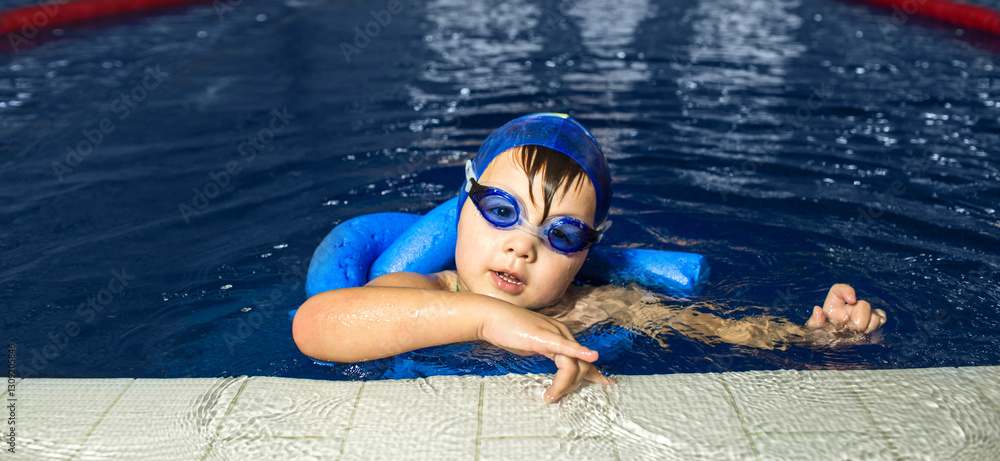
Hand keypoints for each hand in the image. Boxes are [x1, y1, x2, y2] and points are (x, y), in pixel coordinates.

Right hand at [479, 303, 613, 402]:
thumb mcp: (532, 345)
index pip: (583, 358)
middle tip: (556, 396)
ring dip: (563, 385)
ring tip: (550, 396)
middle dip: (572, 386)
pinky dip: (578, 354)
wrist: (491, 318)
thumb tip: (556, 365)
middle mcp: (562, 334)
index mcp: (560, 336)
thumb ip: (547, 353)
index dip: (595, 372)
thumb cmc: (508, 331)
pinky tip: (590, 357)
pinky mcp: (544, 337)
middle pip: (580, 366)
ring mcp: (555, 334)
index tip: (606, 382)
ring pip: (572, 365)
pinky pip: (565, 348)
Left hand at [805, 284, 886, 333]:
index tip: (852, 299)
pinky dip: (876, 326)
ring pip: (875, 315)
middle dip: (861, 320)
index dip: (847, 290)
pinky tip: (866, 332)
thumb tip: (817, 310)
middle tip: (853, 329)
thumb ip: (815, 321)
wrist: (832, 344)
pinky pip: (882, 318)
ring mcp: (862, 313)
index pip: (839, 289)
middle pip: (864, 305)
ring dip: (869, 326)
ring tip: (858, 333)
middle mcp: (849, 306)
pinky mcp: (871, 321)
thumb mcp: (814, 329)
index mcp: (834, 304)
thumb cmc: (822, 333)